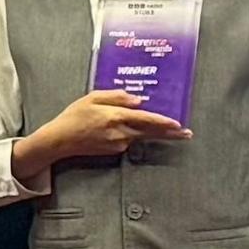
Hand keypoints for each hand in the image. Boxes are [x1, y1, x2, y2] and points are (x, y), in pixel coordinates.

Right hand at [20, 89, 187, 173]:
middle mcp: (120, 133)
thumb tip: (138, 100)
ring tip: (169, 130)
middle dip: (170, 134)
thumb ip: (116, 97)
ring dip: (152, 132)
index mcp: (116, 117)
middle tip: (188, 134)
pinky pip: (129, 139)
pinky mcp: (114, 151)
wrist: (60, 140)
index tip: (179, 125)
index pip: (146, 120)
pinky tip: (129, 130)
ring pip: (140, 136)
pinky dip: (135, 134)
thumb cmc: (74, 115)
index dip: (164, 122)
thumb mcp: (93, 97)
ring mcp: (118, 145)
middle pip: (151, 133)